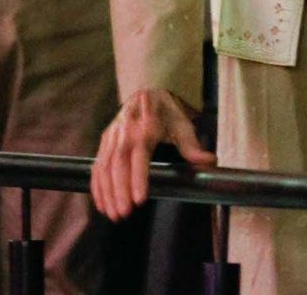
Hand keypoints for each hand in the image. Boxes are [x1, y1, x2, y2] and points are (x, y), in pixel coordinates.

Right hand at [91, 88, 215, 221]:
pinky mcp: (104, 141)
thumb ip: (192, 145)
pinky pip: (97, 164)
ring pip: (105, 166)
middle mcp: (125, 130)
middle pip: (118, 163)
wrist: (148, 92)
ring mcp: (112, 135)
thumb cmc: (168, 112)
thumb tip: (209, 162)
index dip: (138, 178)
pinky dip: (97, 185)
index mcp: (147, 125)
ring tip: (113, 213)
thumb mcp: (183, 125)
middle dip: (119, 190)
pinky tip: (101, 203)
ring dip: (107, 191)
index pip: (140, 156)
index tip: (139, 200)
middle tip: (124, 213)